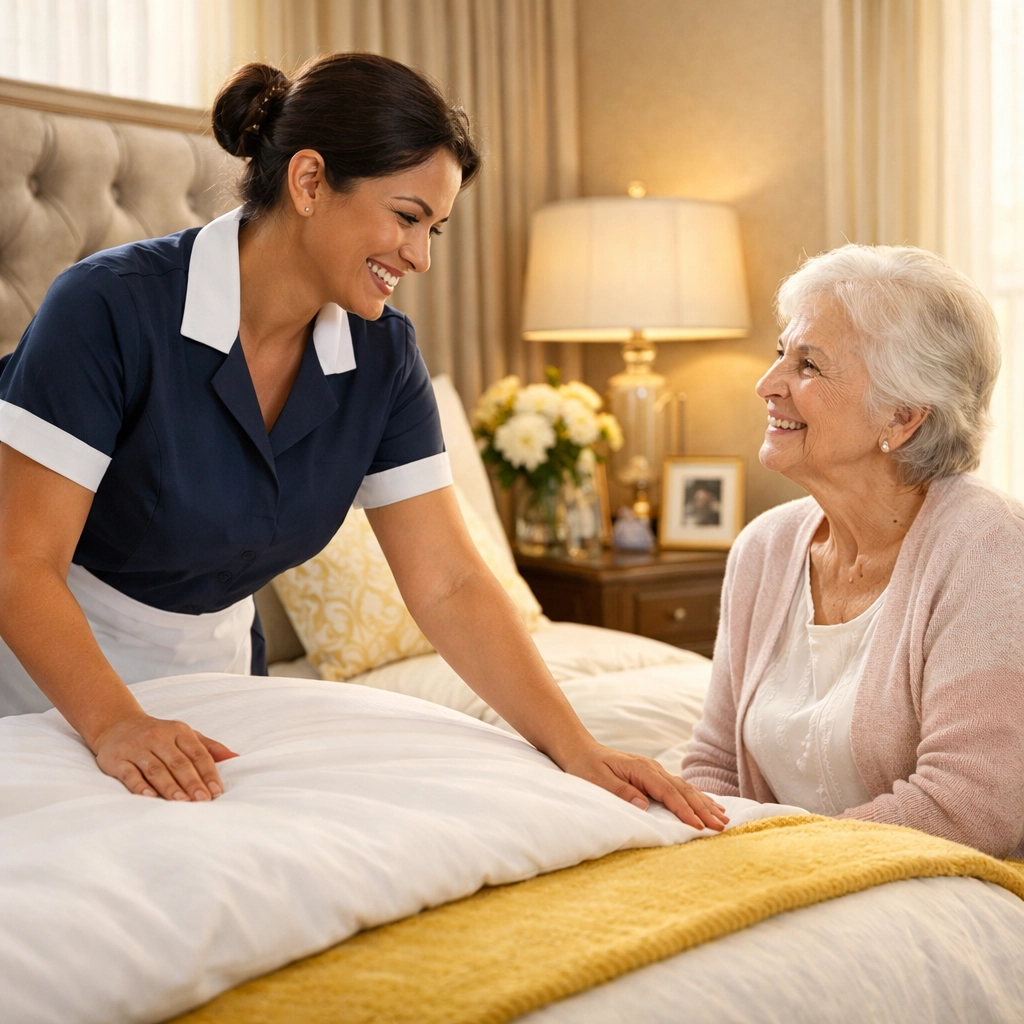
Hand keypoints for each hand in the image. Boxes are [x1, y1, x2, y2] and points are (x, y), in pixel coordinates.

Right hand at [92, 712, 237, 801]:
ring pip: (156, 769)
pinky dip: (140, 787)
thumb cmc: (159, 735)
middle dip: (192, 782)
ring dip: (170, 786)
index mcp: (178, 732)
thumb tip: (236, 758)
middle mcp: (158, 738)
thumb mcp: (185, 735)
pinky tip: (151, 798)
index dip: (208, 772)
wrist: (117, 725)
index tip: (217, 790)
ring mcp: (137, 749)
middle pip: (178, 762)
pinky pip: (130, 774)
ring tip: (182, 801)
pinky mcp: (117, 760)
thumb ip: (210, 747)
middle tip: (203, 799)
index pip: (197, 753)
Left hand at [560, 743, 728, 830]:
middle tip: (721, 826)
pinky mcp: (653, 776)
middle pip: (683, 790)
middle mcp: (652, 768)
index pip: (668, 792)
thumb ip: (620, 791)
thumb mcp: (597, 780)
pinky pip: (679, 787)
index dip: (684, 810)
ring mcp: (655, 771)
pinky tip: (708, 804)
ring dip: (704, 803)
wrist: (580, 750)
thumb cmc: (586, 766)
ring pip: (685, 788)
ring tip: (723, 818)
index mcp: (641, 769)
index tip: (699, 826)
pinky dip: (696, 797)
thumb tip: (644, 804)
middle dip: (703, 809)